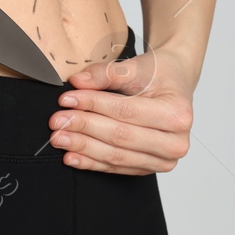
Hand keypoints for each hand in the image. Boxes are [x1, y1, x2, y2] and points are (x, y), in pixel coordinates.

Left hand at [47, 46, 194, 174]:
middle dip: (84, 128)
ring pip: (116, 156)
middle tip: (57, 121)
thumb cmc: (159, 74)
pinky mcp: (149, 168)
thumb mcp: (137, 65)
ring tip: (59, 138)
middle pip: (120, 137)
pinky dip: (91, 163)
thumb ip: (107, 73)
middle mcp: (175, 143)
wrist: (174, 85)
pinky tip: (71, 156)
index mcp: (177, 114)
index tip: (66, 99)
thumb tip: (78, 82)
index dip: (93, 105)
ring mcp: (164, 160)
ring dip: (83, 148)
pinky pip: (116, 168)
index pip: (125, 111)